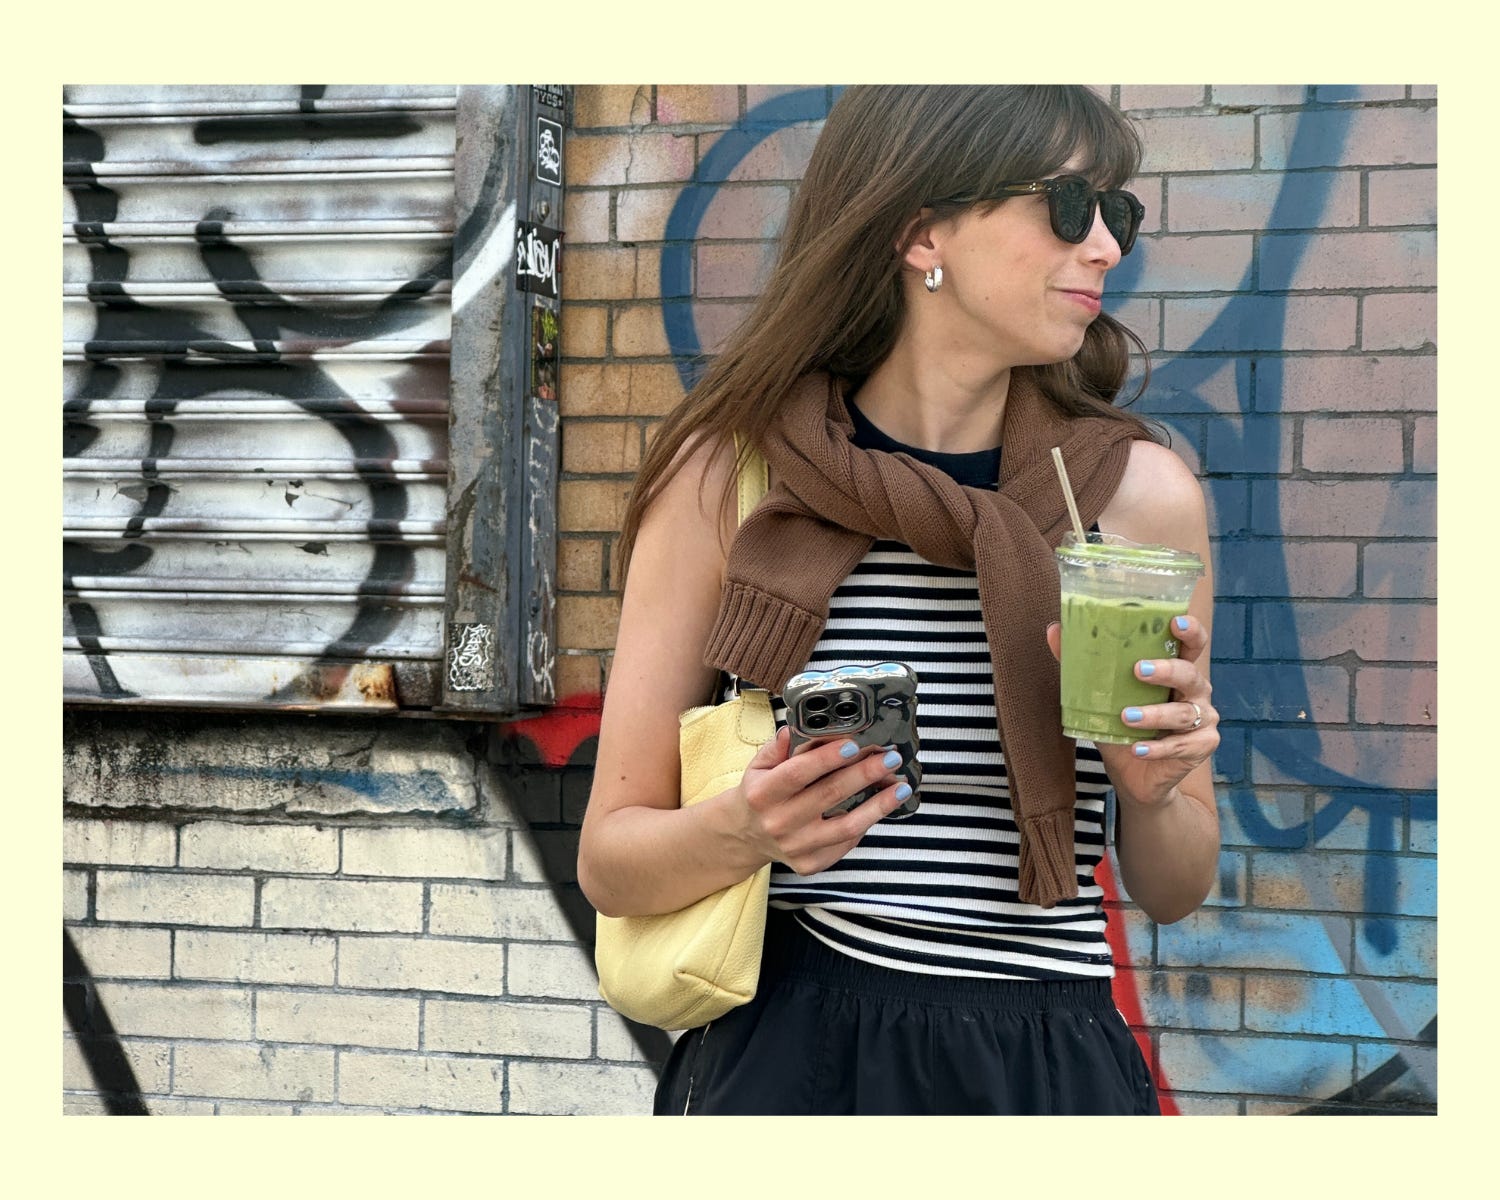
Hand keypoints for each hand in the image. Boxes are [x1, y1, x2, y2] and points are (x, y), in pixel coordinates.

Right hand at [734, 727, 908, 874]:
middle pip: (829, 795)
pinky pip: (846, 843)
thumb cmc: (760, 792)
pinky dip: (866, 823)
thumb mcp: (760, 765)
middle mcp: (777, 823)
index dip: (828, 758)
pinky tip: (880, 807)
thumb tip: (797, 728)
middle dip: (865, 774)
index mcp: (763, 793)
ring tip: (901, 787)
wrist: (746, 834)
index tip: (855, 745)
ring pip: (847, 826)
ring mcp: (795, 847)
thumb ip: (779, 747)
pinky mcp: (809, 864)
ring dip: (879, 805)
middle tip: (890, 758)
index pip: (798, 772)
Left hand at [1045, 614, 1218, 808]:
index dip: (1190, 630)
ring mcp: (1203, 719)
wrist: (1135, 775)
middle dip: (1167, 670)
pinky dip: (1158, 748)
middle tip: (1139, 670)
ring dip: (1154, 714)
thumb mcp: (1100, 696)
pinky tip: (1138, 749)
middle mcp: (1195, 690)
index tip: (1174, 623)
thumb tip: (1054, 630)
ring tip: (1127, 717)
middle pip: (1190, 674)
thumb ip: (1081, 664)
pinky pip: (1182, 745)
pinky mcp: (1202, 746)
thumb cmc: (1122, 727)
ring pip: (1183, 713)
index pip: (1191, 643)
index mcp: (1176, 670)